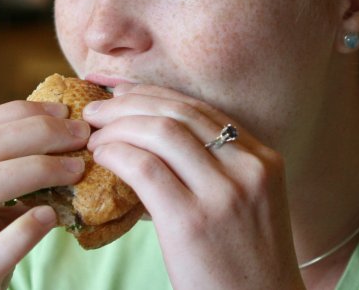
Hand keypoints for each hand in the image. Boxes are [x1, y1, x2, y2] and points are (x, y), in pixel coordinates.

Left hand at [83, 84, 303, 289]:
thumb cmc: (242, 264)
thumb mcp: (247, 205)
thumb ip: (214, 170)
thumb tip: (149, 139)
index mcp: (263, 160)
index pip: (200, 109)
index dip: (153, 95)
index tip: (121, 94)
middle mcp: (248, 169)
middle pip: (179, 113)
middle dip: (129, 103)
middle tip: (96, 111)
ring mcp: (223, 194)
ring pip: (160, 132)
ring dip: (117, 126)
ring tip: (94, 137)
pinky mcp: (191, 221)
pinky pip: (144, 167)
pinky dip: (116, 154)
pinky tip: (102, 158)